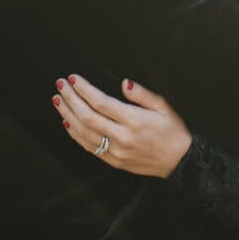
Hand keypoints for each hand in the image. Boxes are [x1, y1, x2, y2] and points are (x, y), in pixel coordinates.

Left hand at [50, 74, 191, 177]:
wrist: (180, 161)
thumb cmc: (173, 130)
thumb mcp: (164, 106)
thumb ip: (142, 94)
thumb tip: (124, 83)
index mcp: (134, 121)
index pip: (101, 102)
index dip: (84, 89)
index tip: (73, 78)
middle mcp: (122, 137)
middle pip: (87, 116)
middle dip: (71, 99)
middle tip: (60, 85)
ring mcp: (116, 152)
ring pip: (84, 133)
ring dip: (68, 115)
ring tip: (58, 100)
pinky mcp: (114, 161)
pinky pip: (89, 147)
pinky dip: (75, 134)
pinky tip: (67, 121)